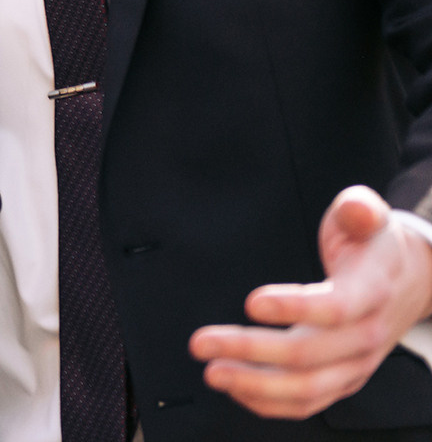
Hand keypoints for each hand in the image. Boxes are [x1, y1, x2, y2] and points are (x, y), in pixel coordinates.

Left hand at [190, 185, 431, 418]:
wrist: (412, 280)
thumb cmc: (376, 245)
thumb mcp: (370, 216)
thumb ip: (360, 209)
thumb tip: (355, 208)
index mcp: (371, 291)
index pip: (336, 308)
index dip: (295, 307)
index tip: (251, 302)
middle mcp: (366, 335)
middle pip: (309, 354)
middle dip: (251, 350)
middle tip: (200, 342)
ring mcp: (356, 363)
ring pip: (307, 388)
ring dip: (255, 384)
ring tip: (211, 372)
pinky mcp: (344, 378)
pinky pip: (310, 402)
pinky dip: (272, 403)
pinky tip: (236, 388)